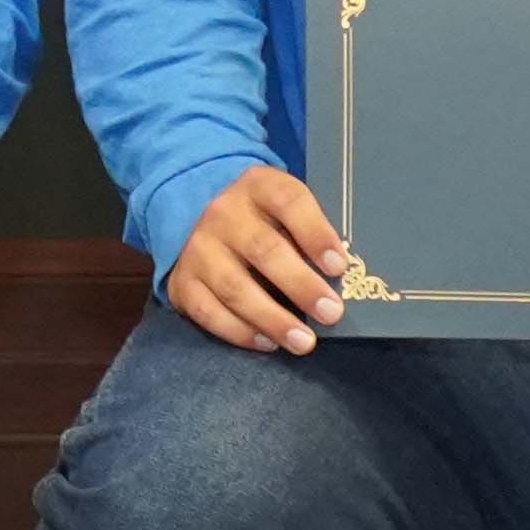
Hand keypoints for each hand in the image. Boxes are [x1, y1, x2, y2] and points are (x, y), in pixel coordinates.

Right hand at [166, 164, 352, 354]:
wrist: (201, 221)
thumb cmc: (264, 221)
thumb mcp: (286, 210)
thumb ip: (311, 234)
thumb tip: (346, 279)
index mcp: (258, 186)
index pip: (289, 202)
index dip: (315, 233)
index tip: (340, 266)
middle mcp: (223, 213)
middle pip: (263, 249)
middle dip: (301, 285)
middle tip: (331, 313)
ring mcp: (199, 248)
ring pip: (235, 287)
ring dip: (273, 318)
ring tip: (304, 341)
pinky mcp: (183, 283)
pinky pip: (209, 312)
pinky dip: (240, 332)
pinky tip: (268, 343)